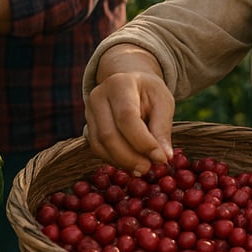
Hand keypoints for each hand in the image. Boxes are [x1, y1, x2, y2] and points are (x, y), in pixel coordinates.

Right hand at [84, 47, 174, 175]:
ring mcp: (88, 112)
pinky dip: (114, 161)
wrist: (128, 82)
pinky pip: (97, 149)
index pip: (127, 117)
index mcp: (120, 84)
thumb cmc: (149, 92)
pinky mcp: (87, 127)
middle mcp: (98, 96)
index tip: (161, 158)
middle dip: (130, 157)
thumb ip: (163, 128)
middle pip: (109, 134)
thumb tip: (164, 158)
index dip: (143, 142)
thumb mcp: (163, 102)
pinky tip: (131, 165)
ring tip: (143, 169)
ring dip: (122, 162)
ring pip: (100, 145)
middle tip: (149, 169)